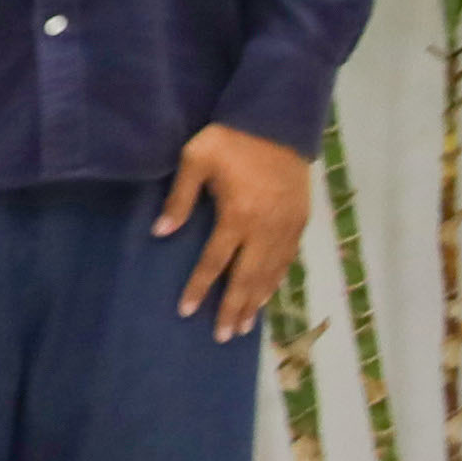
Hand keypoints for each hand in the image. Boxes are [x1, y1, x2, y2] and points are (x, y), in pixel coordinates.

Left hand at [160, 124, 312, 338]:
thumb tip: (161, 232)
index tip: (186, 311)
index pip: (215, 262)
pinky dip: (276, 282)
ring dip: (256, 302)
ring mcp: (286, 228)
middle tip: (222, 336)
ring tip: (243, 327)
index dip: (200, 287)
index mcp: (237, 216)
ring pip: (271, 274)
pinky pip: (287, 261)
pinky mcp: (300, 223)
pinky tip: (267, 296)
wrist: (278, 124)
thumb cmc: (229, 140)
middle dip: (233, 309)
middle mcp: (265, 229)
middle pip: (247, 278)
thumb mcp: (195, 160)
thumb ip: (179, 198)